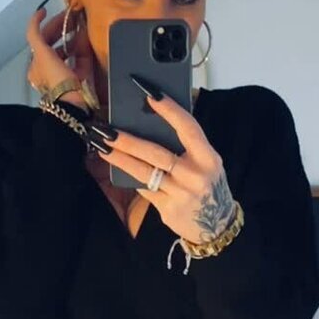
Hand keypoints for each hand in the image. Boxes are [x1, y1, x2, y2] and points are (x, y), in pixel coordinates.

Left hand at [25, 4, 95, 110]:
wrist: (72, 104)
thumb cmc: (54, 78)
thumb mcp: (41, 54)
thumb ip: (35, 33)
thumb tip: (39, 13)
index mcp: (37, 66)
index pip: (38, 40)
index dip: (41, 23)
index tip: (47, 10)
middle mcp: (50, 70)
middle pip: (54, 43)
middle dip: (61, 27)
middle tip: (71, 14)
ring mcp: (66, 73)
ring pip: (68, 49)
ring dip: (73, 34)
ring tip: (80, 23)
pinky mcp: (81, 76)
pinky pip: (81, 56)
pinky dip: (83, 45)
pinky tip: (86, 35)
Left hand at [94, 91, 235, 244]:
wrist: (216, 224)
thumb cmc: (207, 184)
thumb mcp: (207, 161)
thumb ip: (188, 143)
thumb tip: (157, 116)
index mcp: (208, 157)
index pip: (188, 128)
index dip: (169, 110)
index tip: (150, 94)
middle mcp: (195, 174)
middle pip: (156, 153)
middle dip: (128, 140)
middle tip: (106, 129)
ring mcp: (180, 193)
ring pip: (144, 172)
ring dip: (120, 158)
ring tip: (101, 146)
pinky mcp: (168, 209)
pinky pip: (144, 189)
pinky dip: (131, 177)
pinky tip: (116, 167)